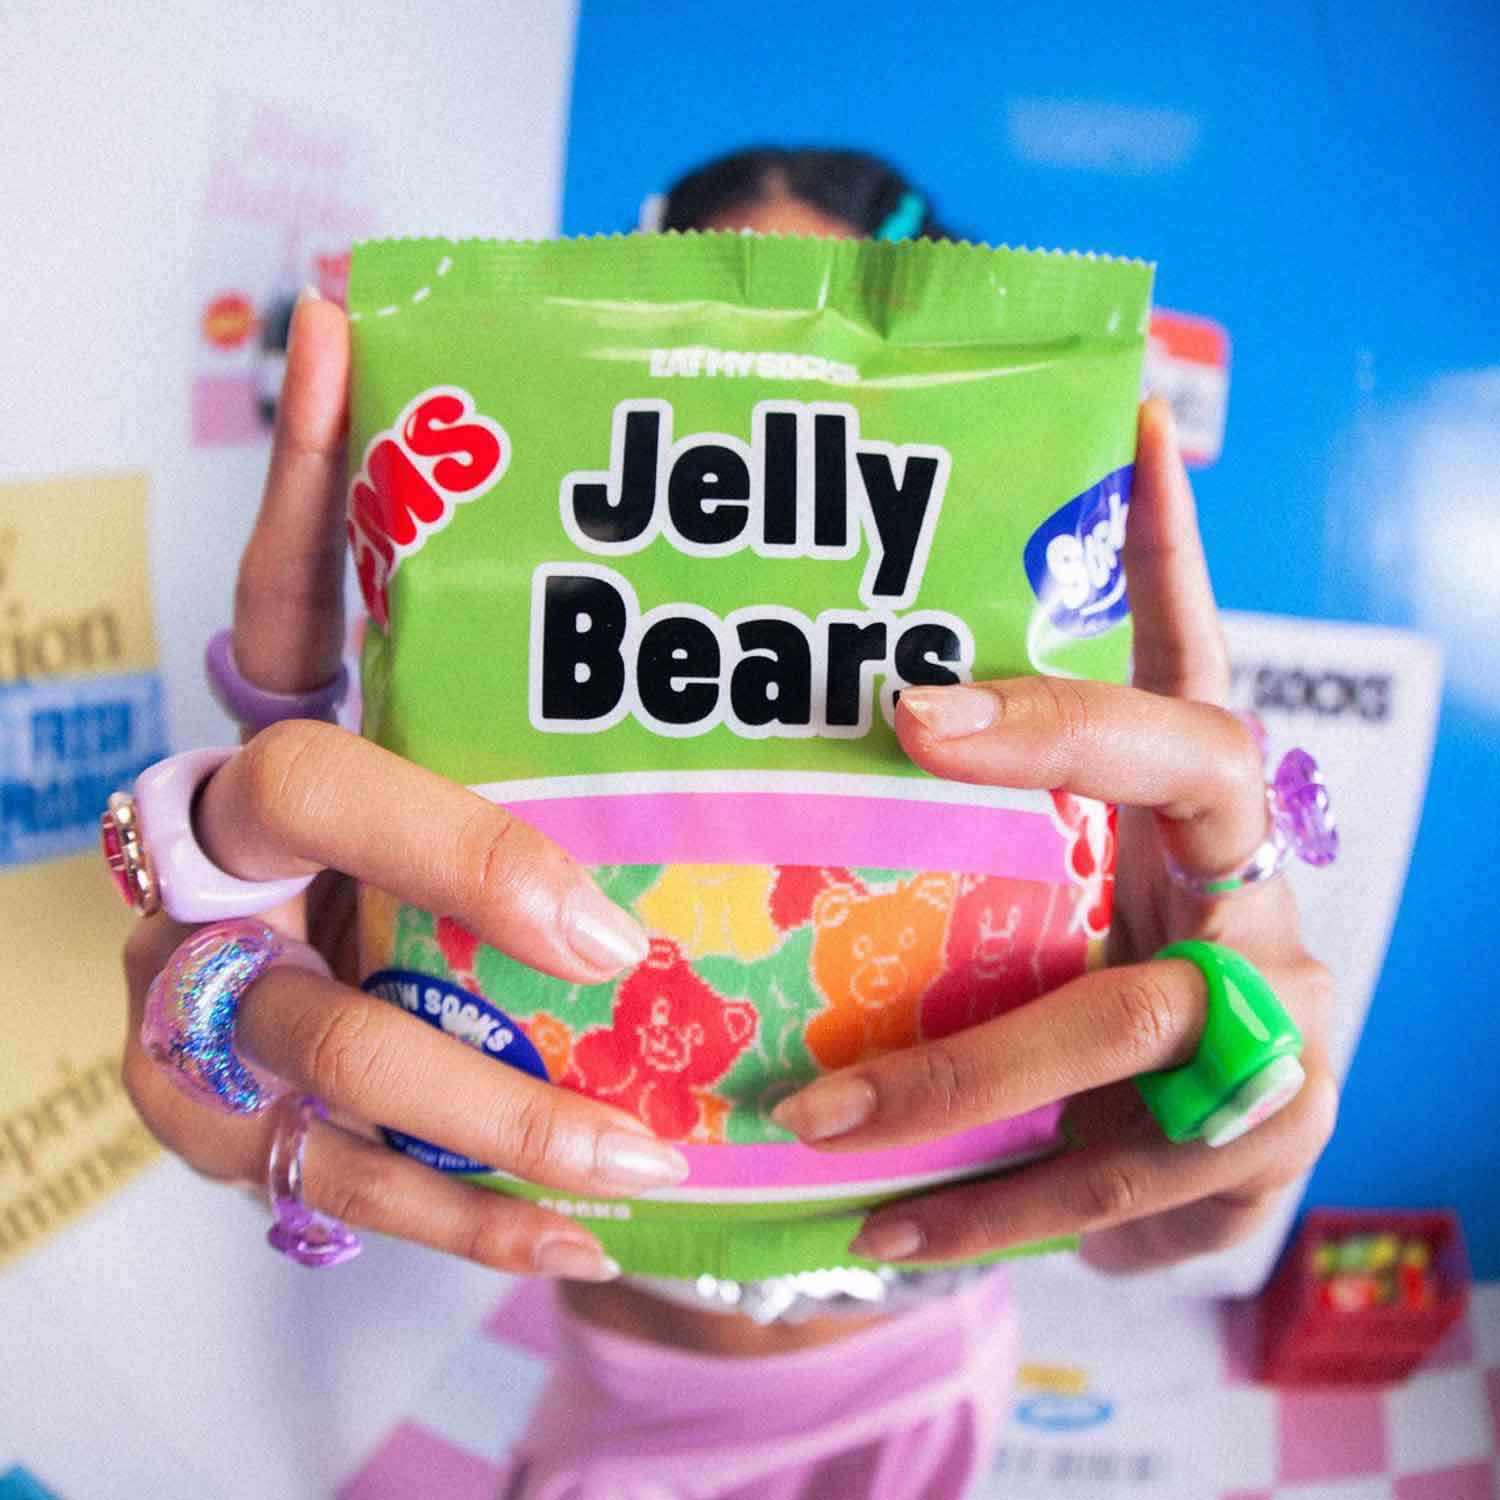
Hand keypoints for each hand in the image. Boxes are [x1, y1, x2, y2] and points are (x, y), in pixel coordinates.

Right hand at [122, 293, 684, 1281]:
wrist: (326, 982)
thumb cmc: (404, 837)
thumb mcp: (441, 718)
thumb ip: (423, 564)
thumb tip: (358, 317)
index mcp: (282, 727)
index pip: (284, 587)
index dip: (322, 481)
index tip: (385, 409)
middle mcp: (214, 844)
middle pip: (298, 806)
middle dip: (456, 860)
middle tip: (610, 929)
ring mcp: (201, 988)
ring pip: (320, 1038)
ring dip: (481, 1101)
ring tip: (636, 1152)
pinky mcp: (218, 1119)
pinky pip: (326, 1181)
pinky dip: (453, 1212)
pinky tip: (576, 1230)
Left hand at [770, 398, 1336, 1272]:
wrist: (1195, 1176)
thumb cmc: (1085, 1003)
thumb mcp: (1039, 912)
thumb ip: (958, 851)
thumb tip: (784, 763)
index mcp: (1197, 822)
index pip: (1191, 660)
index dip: (1173, 545)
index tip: (1119, 423)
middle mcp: (1253, 895)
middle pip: (1188, 771)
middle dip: (1057, 732)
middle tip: (909, 721)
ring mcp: (1277, 1026)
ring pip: (1128, 1020)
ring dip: (960, 1071)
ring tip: (817, 1115)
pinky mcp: (1255, 1155)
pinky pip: (1106, 1182)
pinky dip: (979, 1212)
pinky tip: (874, 1237)